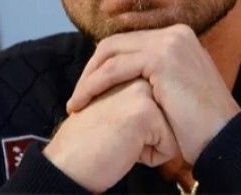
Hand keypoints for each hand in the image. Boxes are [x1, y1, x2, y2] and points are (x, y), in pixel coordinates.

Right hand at [43, 79, 178, 191]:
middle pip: (170, 117)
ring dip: (151, 144)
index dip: (143, 129)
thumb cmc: (89, 142)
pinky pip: (170, 145)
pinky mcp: (145, 111)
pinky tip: (125, 151)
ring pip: (173, 129)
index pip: (161, 109)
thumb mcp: (115, 110)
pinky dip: (152, 157)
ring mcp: (141, 91)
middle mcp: (136, 77)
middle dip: (150, 135)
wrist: (67, 163)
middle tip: (116, 136)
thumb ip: (136, 101)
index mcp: (128, 76)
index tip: (116, 130)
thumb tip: (167, 109)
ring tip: (121, 142)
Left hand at [66, 24, 240, 163]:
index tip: (89, 89)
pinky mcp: (162, 58)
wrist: (224, 138)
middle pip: (115, 43)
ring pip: (110, 54)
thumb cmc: (200, 125)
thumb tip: (127, 79)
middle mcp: (175, 33)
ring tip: (76, 103)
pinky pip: (114, 69)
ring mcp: (169, 43)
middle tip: (78, 96)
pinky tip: (82, 102)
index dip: (103, 65)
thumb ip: (155, 76)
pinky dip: (93, 85)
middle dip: (91, 69)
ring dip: (87, 79)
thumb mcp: (176, 90)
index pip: (128, 43)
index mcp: (178, 37)